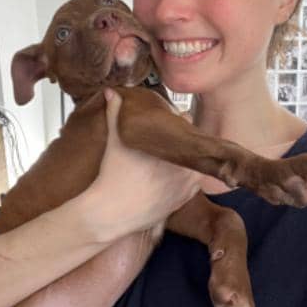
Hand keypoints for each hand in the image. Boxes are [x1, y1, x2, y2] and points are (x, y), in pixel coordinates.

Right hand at [85, 88, 201, 241]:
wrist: (111, 213)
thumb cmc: (112, 177)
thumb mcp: (114, 142)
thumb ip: (114, 114)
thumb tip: (110, 92)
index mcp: (172, 147)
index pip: (186, 123)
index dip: (179, 122)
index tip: (171, 124)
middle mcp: (185, 166)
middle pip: (193, 146)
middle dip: (184, 143)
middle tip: (170, 143)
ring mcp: (187, 184)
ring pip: (196, 164)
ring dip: (189, 161)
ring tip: (172, 161)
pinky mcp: (185, 200)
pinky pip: (194, 184)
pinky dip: (187, 179)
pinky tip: (174, 177)